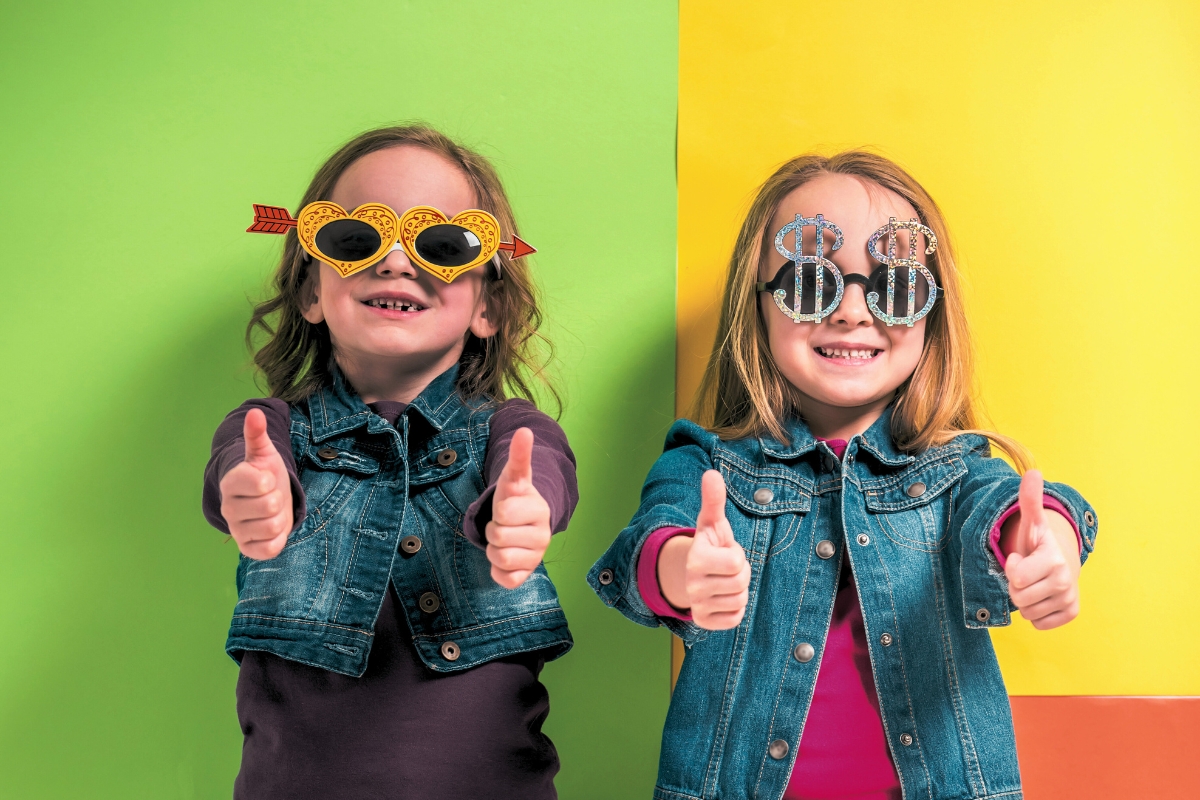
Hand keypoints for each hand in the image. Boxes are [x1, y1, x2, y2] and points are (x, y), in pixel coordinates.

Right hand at [218, 408, 293, 559]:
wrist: (266, 500)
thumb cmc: (266, 474)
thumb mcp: (264, 453)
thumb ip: (257, 434)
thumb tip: (255, 413)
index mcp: (231, 483)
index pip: (257, 481)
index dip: (269, 479)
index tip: (266, 478)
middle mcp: (229, 508)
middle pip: (270, 505)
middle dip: (278, 498)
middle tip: (272, 496)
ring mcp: (237, 531)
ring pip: (273, 526)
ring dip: (281, 518)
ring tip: (273, 511)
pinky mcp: (248, 549)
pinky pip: (271, 548)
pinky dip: (279, 538)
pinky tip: (272, 528)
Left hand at [485, 428, 550, 588]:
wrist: (524, 525)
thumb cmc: (515, 500)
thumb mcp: (515, 478)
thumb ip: (519, 456)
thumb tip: (524, 431)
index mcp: (540, 510)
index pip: (504, 512)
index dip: (497, 509)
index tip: (506, 506)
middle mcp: (543, 535)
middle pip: (497, 536)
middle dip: (493, 528)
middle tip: (504, 523)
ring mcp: (537, 557)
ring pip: (499, 557)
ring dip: (493, 548)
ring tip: (504, 539)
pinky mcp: (527, 575)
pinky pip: (504, 579)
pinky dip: (497, 570)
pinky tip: (506, 556)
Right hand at [676, 470, 750, 629]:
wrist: (692, 572)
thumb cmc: (709, 544)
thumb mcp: (712, 522)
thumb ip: (713, 499)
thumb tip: (711, 473)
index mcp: (695, 558)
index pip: (736, 562)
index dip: (737, 554)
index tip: (724, 551)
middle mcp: (692, 585)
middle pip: (740, 582)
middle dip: (741, 572)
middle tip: (727, 567)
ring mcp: (696, 605)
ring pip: (739, 600)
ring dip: (738, 590)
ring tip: (724, 580)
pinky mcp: (703, 622)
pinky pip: (735, 618)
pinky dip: (735, 608)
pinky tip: (723, 596)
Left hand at [1003, 470, 1080, 629]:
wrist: (1061, 562)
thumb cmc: (1039, 543)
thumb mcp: (1031, 523)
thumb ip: (1028, 499)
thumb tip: (1033, 472)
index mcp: (1054, 560)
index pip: (1015, 577)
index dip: (1013, 567)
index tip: (1023, 557)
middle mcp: (1066, 582)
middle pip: (1018, 597)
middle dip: (1016, 585)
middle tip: (1028, 572)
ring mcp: (1070, 600)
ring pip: (1026, 612)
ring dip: (1025, 599)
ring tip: (1035, 582)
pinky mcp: (1071, 614)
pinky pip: (1038, 624)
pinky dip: (1036, 613)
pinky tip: (1042, 596)